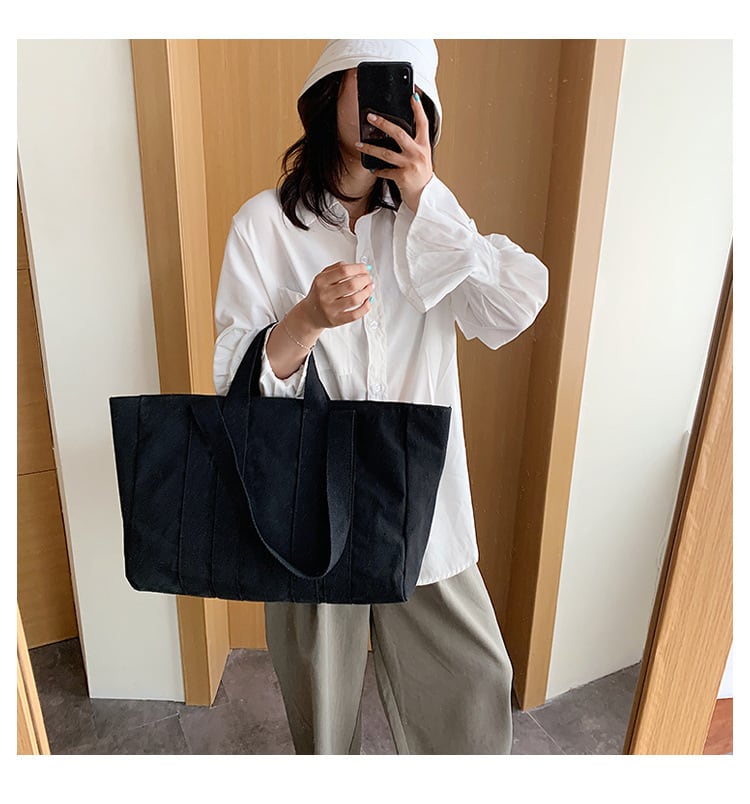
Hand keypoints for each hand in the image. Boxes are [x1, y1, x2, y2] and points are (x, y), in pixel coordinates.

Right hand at [300, 261, 374, 330]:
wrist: (310, 314)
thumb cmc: (319, 294)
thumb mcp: (323, 277)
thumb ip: (338, 268)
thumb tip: (359, 267)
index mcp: (321, 281)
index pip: (344, 271)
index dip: (358, 268)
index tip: (365, 269)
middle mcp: (325, 294)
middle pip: (351, 284)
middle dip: (365, 280)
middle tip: (368, 279)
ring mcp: (330, 309)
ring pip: (355, 299)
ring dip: (367, 292)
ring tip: (369, 289)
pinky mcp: (336, 320)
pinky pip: (355, 314)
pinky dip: (365, 307)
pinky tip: (367, 301)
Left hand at [355, 89, 432, 212]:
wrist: (425, 198)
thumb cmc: (421, 177)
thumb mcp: (422, 158)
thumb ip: (413, 145)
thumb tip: (395, 133)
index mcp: (424, 146)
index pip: (423, 122)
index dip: (418, 109)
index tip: (412, 96)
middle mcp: (418, 153)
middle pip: (399, 133)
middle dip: (383, 123)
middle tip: (370, 117)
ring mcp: (410, 165)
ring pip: (386, 152)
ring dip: (369, 148)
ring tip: (358, 144)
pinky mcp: (402, 177)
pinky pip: (385, 171)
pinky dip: (377, 170)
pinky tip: (372, 169)